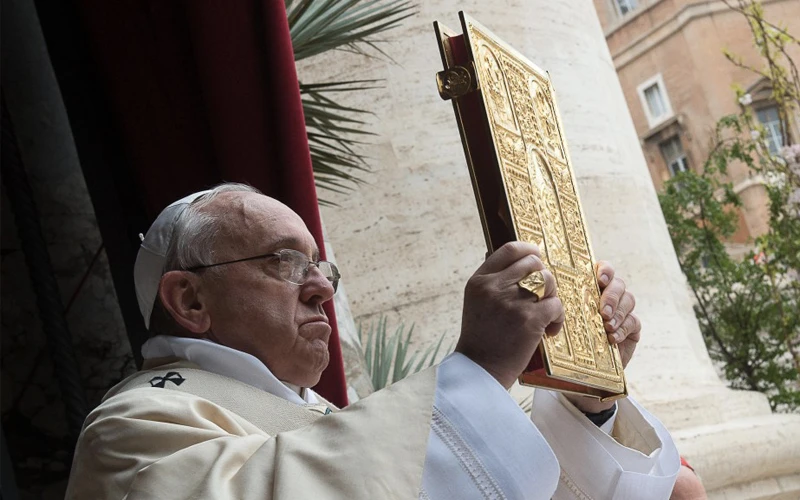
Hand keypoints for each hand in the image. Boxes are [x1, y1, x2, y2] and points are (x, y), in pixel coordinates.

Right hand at [456, 242, 563, 388]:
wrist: (481, 370)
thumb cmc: (482, 337)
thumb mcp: (477, 302)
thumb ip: (493, 281)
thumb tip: (517, 258)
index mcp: (480, 281)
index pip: (509, 250)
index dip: (529, 249)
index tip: (538, 256)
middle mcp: (494, 287)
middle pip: (533, 263)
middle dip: (544, 277)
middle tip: (542, 295)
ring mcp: (512, 302)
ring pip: (547, 282)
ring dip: (552, 297)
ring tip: (545, 315)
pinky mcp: (529, 319)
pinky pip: (556, 305)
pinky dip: (558, 317)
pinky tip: (550, 330)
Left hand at [566, 261, 640, 412]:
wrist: (580, 374)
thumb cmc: (564, 343)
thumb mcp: (558, 322)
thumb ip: (557, 307)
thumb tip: (547, 297)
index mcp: (590, 289)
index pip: (603, 270)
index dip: (605, 270)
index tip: (599, 279)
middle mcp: (608, 297)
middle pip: (618, 284)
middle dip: (612, 295)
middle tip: (602, 311)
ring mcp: (621, 312)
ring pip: (629, 300)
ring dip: (617, 312)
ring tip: (606, 326)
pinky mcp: (632, 330)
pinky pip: (634, 322)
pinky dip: (624, 328)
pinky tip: (612, 338)